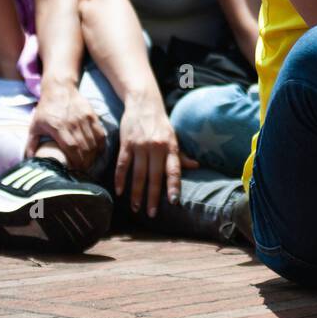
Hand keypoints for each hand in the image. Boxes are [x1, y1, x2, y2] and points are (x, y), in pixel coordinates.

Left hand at [24, 78, 105, 169]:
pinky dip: (101, 145)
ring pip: (93, 142)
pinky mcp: (92, 115)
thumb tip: (29, 159)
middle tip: (83, 171)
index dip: (76, 161)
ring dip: (93, 156)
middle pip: (84, 147)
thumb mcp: (34, 125)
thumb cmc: (46, 109)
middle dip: (86, 162)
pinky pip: (100, 133)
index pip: (71, 148)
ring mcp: (84, 119)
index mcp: (58, 127)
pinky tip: (98, 153)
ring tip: (90, 164)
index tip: (76, 171)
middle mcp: (73, 123)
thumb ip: (31, 143)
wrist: (59, 88)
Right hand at [116, 93, 197, 215]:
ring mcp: (140, 146)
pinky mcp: (126, 144)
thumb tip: (196, 166)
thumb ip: (181, 154)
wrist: (143, 103)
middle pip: (154, 177)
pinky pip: (123, 165)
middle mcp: (156, 147)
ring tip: (136, 207)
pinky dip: (121, 179)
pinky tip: (120, 192)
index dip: (173, 186)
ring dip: (136, 193)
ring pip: (138, 174)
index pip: (173, 170)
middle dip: (152, 197)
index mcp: (170, 147)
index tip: (174, 201)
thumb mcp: (174, 137)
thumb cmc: (160, 124)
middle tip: (151, 214)